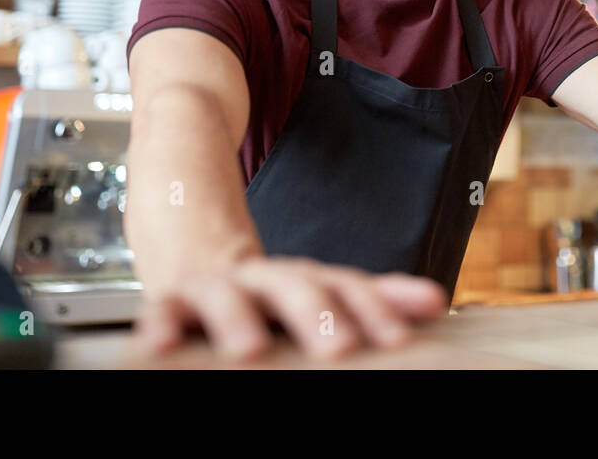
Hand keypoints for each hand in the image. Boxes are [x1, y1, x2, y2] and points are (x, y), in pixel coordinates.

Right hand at [133, 256, 448, 360]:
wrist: (197, 250)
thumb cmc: (271, 290)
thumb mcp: (321, 290)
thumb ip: (374, 298)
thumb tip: (436, 301)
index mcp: (307, 278)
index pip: (347, 288)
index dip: (374, 310)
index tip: (397, 340)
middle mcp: (265, 278)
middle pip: (294, 287)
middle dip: (317, 314)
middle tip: (337, 346)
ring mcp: (218, 287)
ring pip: (228, 295)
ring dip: (237, 319)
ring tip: (248, 347)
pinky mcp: (172, 301)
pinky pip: (162, 310)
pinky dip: (161, 324)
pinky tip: (161, 344)